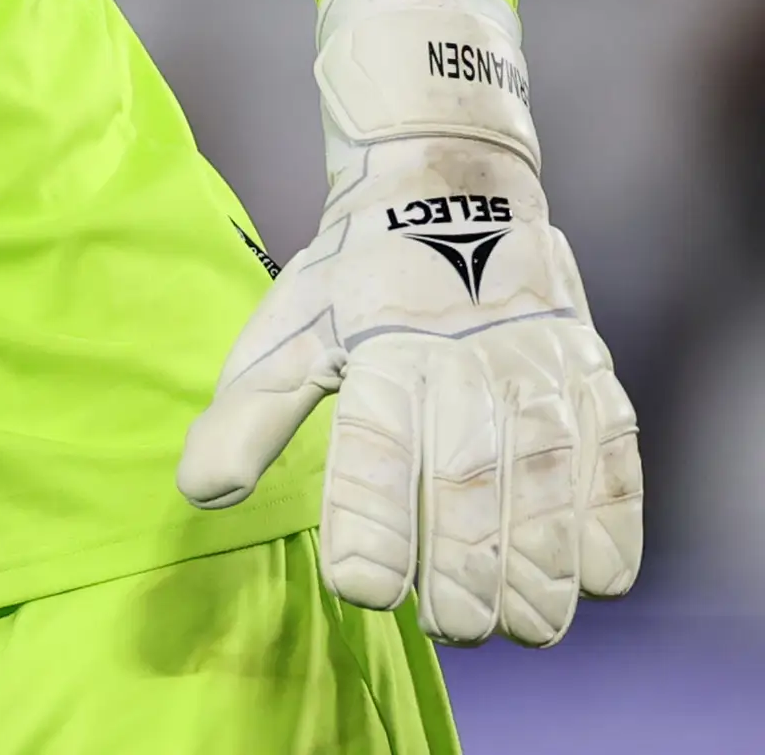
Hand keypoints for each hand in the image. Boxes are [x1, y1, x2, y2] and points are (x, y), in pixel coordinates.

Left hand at [177, 0, 641, 645]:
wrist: (448, 188)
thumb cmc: (354, 280)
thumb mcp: (287, 330)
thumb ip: (247, 416)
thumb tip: (200, 490)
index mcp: (376, 352)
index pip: (371, 452)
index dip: (370, 527)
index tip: (363, 589)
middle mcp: (460, 362)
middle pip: (466, 481)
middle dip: (464, 569)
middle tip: (451, 626)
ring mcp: (534, 370)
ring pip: (547, 482)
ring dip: (540, 565)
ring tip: (520, 625)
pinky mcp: (590, 378)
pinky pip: (613, 460)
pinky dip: (610, 525)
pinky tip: (593, 581)